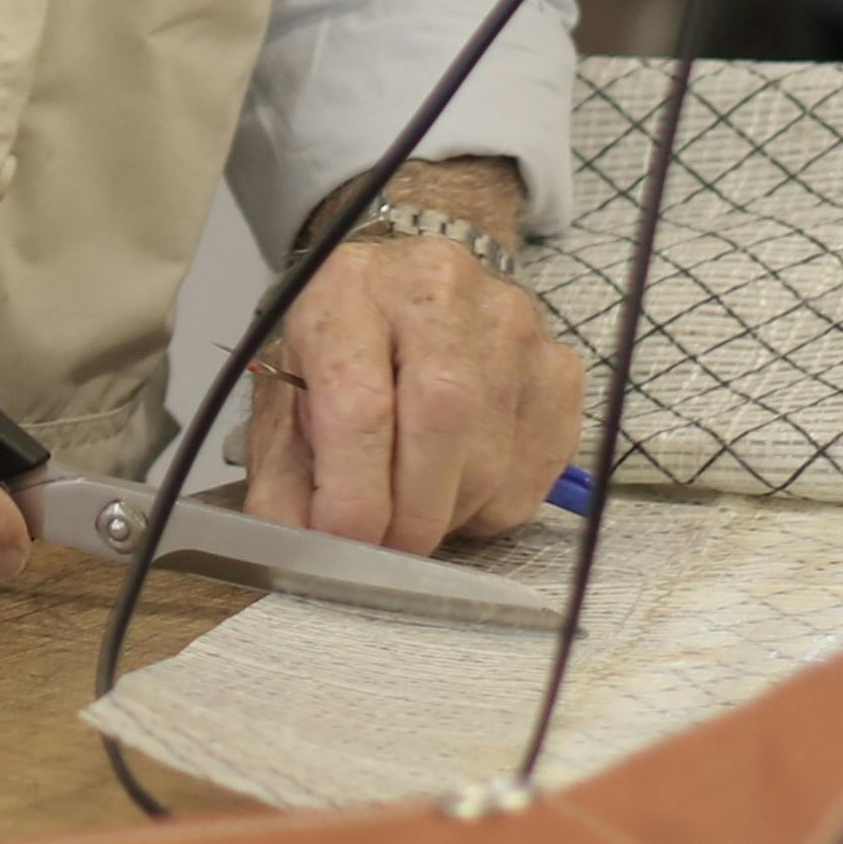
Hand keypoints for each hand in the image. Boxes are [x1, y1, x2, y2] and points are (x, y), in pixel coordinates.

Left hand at [240, 167, 587, 551]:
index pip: (360, 403)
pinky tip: (460, 480)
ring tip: (415, 499)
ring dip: (448, 513)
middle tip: (386, 546)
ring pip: (490, 461)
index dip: (353, 494)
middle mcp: (438, 291)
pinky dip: (490, 507)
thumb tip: (302, 553)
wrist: (411, 291)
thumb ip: (284, 479)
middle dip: (409, 514)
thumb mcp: (287, 400)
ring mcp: (510, 326)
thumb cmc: (344, 352)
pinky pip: (533, 477)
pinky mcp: (558, 369)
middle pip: (441, 421)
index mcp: (349, 291)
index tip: (343, 543)